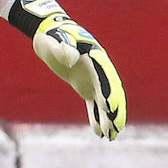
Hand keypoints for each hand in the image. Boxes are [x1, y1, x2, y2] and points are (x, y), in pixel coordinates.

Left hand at [5, 0, 126, 139]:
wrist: (51, 31)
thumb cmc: (53, 35)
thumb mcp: (56, 39)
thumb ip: (64, 47)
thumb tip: (71, 57)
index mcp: (95, 57)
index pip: (105, 77)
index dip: (109, 92)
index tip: (109, 107)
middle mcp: (98, 69)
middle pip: (110, 92)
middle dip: (114, 110)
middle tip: (117, 127)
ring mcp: (93, 79)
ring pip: (104, 101)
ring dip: (108, 118)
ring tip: (112, 136)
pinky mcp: (85, 86)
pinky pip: (93, 104)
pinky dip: (96, 117)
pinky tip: (100, 132)